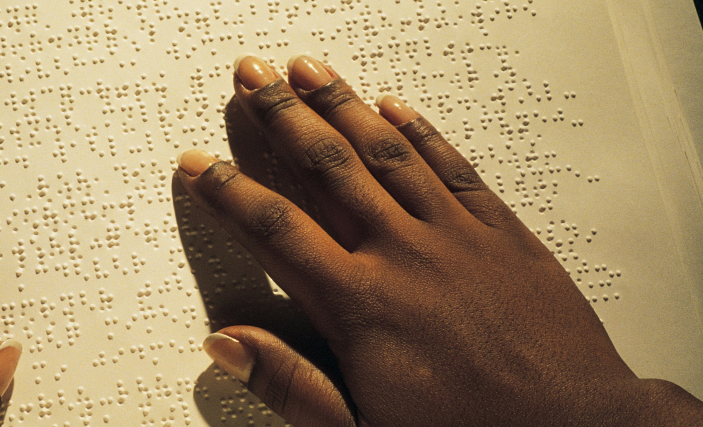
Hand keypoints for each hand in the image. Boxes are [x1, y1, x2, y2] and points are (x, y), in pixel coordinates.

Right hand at [179, 55, 702, 425]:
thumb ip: (291, 385)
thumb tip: (228, 344)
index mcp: (361, 307)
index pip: (276, 232)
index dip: (230, 193)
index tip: (199, 164)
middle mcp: (404, 257)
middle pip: (327, 170)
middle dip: (280, 117)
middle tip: (249, 77)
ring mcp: (456, 238)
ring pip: (386, 154)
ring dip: (341, 106)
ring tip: (306, 70)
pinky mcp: (503, 235)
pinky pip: (454, 169)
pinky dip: (421, 133)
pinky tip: (395, 108)